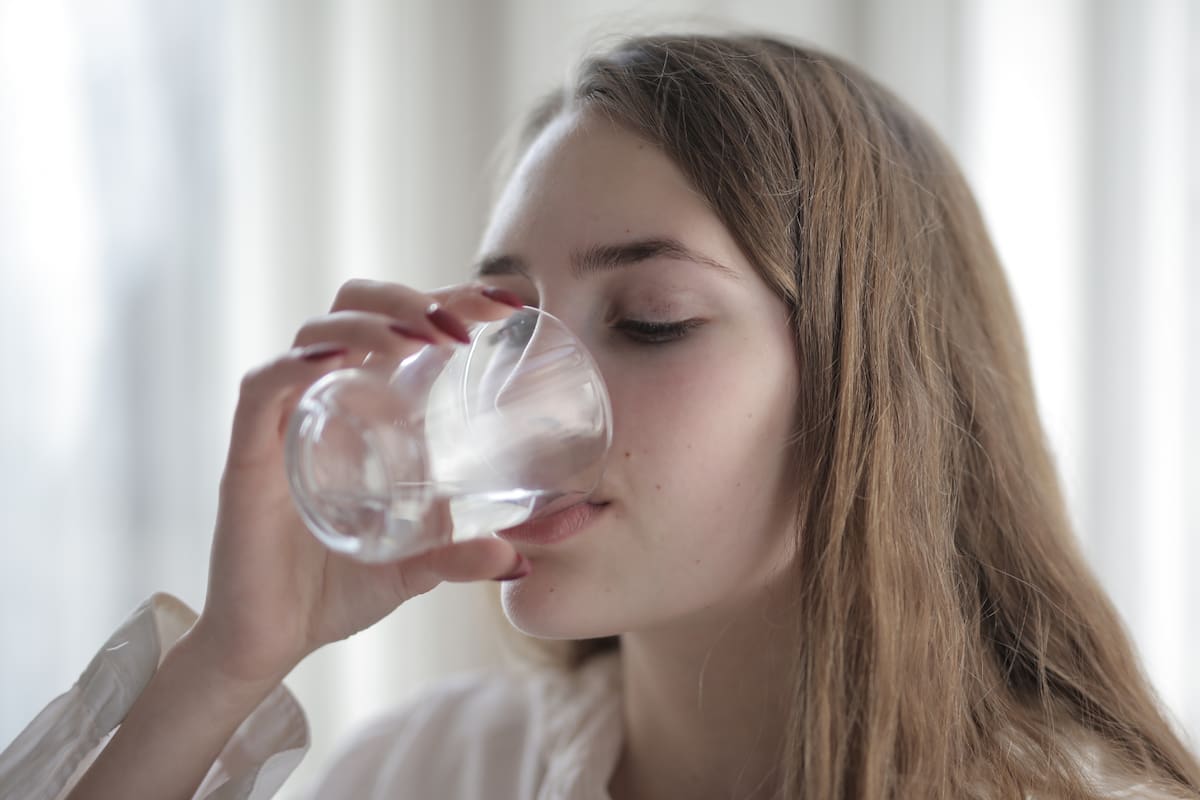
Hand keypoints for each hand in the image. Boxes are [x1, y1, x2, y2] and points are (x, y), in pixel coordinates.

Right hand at [189, 280, 529, 687]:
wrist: (268, 643)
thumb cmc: (335, 589)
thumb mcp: (413, 568)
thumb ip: (459, 557)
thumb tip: (518, 562)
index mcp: (363, 409)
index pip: (401, 326)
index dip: (449, 300)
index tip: (506, 305)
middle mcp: (323, 401)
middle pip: (354, 308)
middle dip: (409, 298)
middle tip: (462, 326)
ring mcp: (284, 423)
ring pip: (315, 334)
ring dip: (370, 322)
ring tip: (419, 339)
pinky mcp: (248, 455)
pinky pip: (263, 389)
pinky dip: (296, 364)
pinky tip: (338, 360)